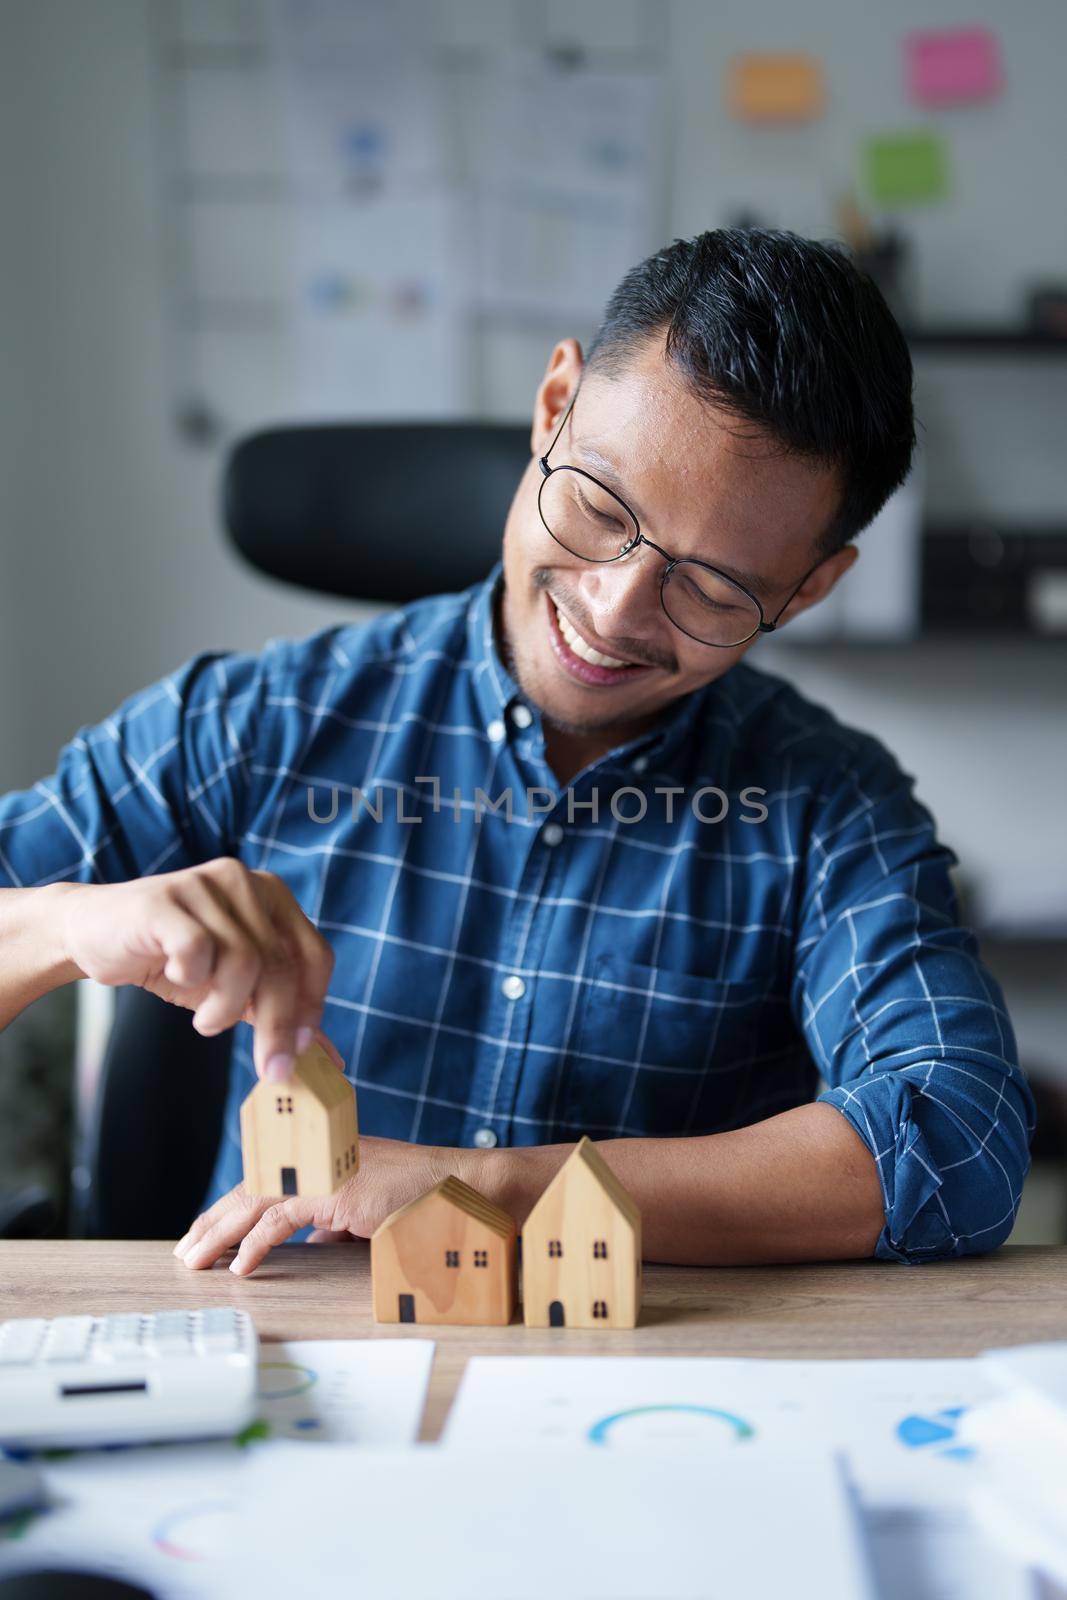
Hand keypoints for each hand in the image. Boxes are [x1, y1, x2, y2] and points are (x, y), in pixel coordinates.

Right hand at [55, 858, 334, 1078]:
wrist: (93, 933)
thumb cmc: (172, 959)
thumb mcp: (232, 988)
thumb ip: (278, 1014)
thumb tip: (329, 1060)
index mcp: (272, 896)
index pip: (315, 955)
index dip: (312, 1009)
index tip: (298, 1053)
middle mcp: (244, 881)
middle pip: (281, 965)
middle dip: (277, 1026)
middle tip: (268, 1068)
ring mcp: (204, 885)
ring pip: (244, 961)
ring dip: (226, 1008)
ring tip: (206, 1021)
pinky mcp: (165, 900)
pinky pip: (198, 950)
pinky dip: (192, 981)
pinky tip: (177, 979)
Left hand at [174, 1136, 461, 1274]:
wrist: (462, 1187)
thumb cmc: (425, 1199)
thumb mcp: (370, 1212)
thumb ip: (337, 1225)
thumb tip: (311, 1246)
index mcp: (325, 1160)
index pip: (267, 1181)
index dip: (234, 1208)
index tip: (212, 1234)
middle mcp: (319, 1159)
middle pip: (251, 1186)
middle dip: (214, 1220)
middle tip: (187, 1249)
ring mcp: (324, 1170)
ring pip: (255, 1198)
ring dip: (220, 1231)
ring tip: (195, 1258)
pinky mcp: (332, 1189)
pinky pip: (280, 1218)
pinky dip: (256, 1243)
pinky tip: (241, 1266)